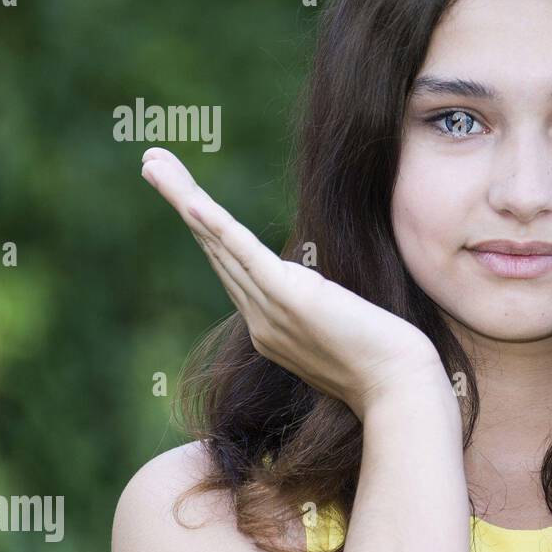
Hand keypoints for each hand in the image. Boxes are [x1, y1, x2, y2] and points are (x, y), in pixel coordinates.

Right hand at [140, 147, 444, 419]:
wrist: (399, 388)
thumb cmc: (387, 362)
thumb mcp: (344, 330)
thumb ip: (322, 309)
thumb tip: (323, 289)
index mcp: (270, 327)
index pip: (232, 267)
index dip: (208, 229)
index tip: (189, 198)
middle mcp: (260, 320)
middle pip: (213, 249)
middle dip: (182, 202)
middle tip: (152, 163)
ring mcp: (270, 312)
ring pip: (218, 245)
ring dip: (184, 199)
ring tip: (153, 163)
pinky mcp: (290, 300)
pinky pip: (245, 257)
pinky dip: (217, 227)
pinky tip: (191, 201)